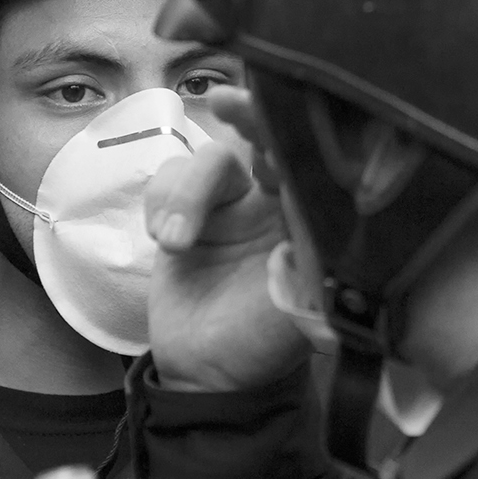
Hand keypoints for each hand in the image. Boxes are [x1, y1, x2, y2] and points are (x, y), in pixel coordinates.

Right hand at [146, 87, 308, 391]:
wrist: (206, 374)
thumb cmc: (262, 346)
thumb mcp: (295, 318)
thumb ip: (309, 281)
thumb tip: (316, 243)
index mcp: (313, 217)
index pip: (308, 155)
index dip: (289, 125)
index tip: (268, 110)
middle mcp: (277, 199)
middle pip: (260, 134)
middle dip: (244, 115)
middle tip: (224, 103)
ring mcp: (231, 203)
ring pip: (208, 159)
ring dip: (186, 193)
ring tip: (173, 244)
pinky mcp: (187, 211)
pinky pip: (169, 178)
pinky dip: (160, 202)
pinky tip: (163, 241)